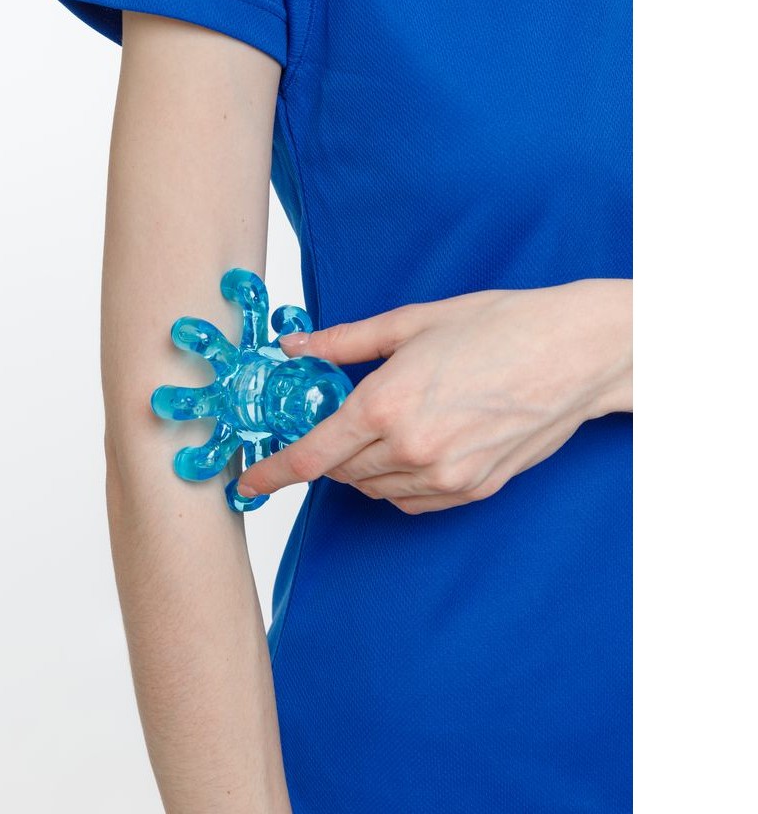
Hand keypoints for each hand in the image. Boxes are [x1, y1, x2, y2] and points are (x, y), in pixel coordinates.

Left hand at [236, 279, 631, 512]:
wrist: (574, 352)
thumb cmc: (498, 327)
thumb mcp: (411, 322)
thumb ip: (343, 341)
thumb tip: (295, 346)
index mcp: (386, 403)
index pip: (311, 455)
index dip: (272, 473)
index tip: (248, 482)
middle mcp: (410, 448)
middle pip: (339, 473)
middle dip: (323, 455)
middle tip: (329, 424)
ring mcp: (445, 474)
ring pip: (373, 489)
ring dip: (358, 469)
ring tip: (377, 429)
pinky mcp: (473, 488)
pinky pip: (411, 500)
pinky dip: (393, 483)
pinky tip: (404, 452)